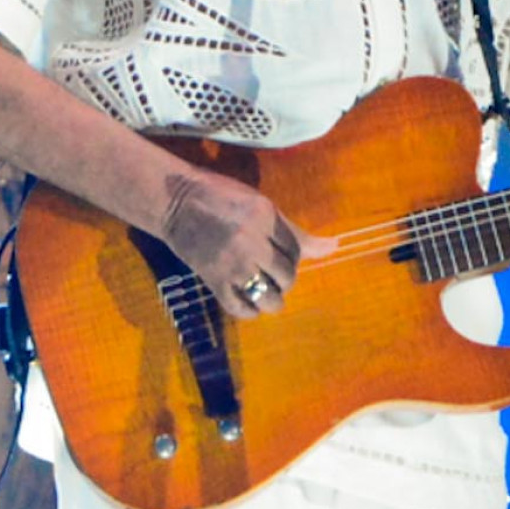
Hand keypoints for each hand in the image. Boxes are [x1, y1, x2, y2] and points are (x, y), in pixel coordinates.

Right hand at [160, 164, 301, 318]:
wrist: (174, 201)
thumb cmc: (221, 197)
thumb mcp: (261, 206)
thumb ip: (295, 231)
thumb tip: (334, 247)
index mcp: (265, 218)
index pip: (295, 251)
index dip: (291, 257)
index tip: (279, 255)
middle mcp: (252, 242)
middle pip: (286, 276)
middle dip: (284, 279)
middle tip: (270, 272)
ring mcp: (232, 263)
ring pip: (269, 298)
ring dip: (272, 300)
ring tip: (265, 292)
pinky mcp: (213, 279)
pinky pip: (240, 308)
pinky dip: (249, 311)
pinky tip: (248, 302)